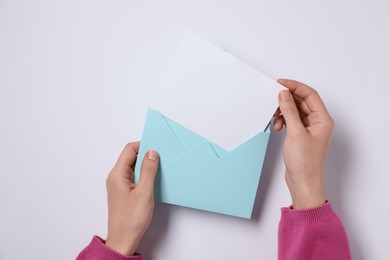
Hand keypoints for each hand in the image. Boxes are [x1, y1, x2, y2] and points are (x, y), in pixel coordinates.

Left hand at [105, 142, 158, 255]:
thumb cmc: (131, 220)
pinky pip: (133, 177)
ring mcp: (119, 185)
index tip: (156, 146)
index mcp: (117, 174)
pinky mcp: (124, 192)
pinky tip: (153, 179)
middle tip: (160, 156)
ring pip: (133, 167)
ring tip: (158, 168)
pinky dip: (143, 175)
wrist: (124, 239)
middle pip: (130, 157)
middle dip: (145, 154)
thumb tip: (152, 153)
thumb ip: (148, 170)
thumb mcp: (144, 192)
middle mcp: (115, 177)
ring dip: (145, 165)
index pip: (129, 150)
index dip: (143, 145)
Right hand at [274, 79, 333, 209]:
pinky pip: (291, 120)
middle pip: (302, 101)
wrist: (302, 182)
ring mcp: (309, 128)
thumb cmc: (305, 162)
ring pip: (295, 110)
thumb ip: (289, 111)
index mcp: (322, 119)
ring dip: (283, 112)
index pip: (310, 95)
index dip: (295, 86)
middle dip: (286, 100)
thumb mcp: (295, 133)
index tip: (280, 83)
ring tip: (275, 118)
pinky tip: (277, 127)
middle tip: (273, 99)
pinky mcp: (300, 134)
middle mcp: (317, 122)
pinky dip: (283, 120)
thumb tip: (284, 94)